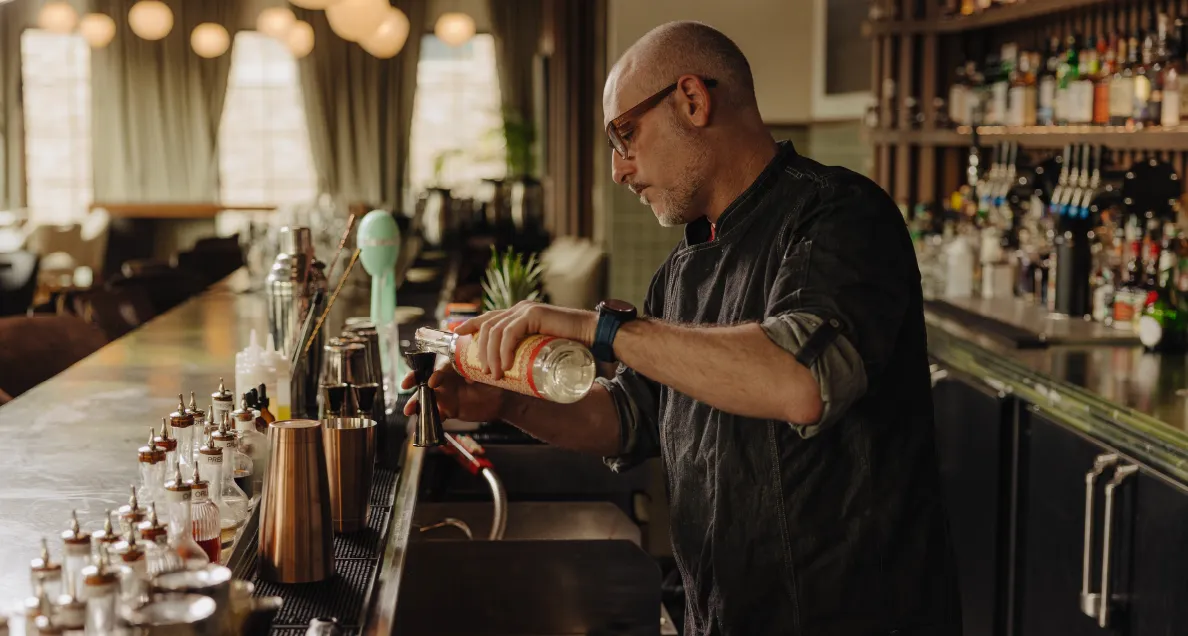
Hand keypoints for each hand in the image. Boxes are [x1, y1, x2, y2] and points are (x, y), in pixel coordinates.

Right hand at [401, 366, 506, 422]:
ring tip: (409, 410)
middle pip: (426, 379)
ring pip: (427, 398)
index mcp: (453, 367)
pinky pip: (436, 415)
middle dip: (414, 381)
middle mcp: (446, 380)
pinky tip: (422, 428)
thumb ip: (476, 373)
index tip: (432, 382)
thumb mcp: (486, 373)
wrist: (502, 399)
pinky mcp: (449, 410)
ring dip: (417, 403)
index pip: (439, 367)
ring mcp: (446, 396)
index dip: (435, 374)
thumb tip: (468, 379)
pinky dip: (428, 421)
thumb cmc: (495, 380)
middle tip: (405, 385)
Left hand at [455, 301, 596, 379]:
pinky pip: (510, 332)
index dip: (471, 325)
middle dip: (480, 351)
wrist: (592, 335)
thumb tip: (513, 373)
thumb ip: (528, 353)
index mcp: (518, 313)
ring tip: (495, 374)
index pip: (488, 318)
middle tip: (483, 373)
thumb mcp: (541, 348)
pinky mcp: (533, 314)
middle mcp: (518, 308)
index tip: (459, 336)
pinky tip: (505, 364)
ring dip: (491, 355)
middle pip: (487, 327)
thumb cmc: (570, 345)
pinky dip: (504, 349)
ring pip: (495, 331)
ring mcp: (525, 309)